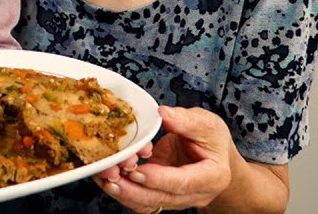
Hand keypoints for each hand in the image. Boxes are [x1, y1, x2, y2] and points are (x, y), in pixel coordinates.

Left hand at [93, 106, 234, 212]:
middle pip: (162, 197)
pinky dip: (124, 193)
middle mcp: (196, 194)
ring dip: (124, 192)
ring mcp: (178, 199)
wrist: (214, 156)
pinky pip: (142, 201)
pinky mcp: (162, 196)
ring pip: (149, 203)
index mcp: (212, 176)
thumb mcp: (206, 123)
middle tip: (110, 173)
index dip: (158, 178)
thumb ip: (186, 120)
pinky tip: (107, 180)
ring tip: (104, 176)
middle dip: (132, 188)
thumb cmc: (212, 140)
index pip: (183, 183)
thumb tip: (163, 113)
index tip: (136, 170)